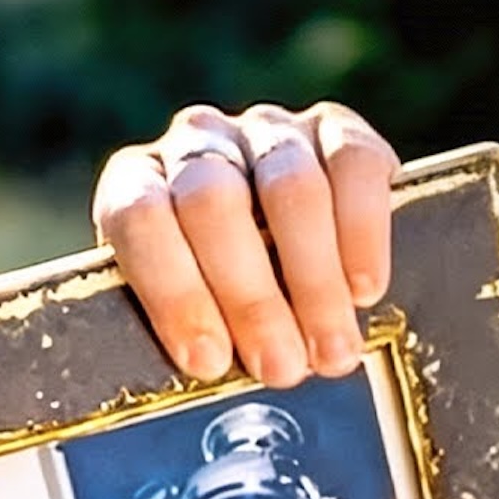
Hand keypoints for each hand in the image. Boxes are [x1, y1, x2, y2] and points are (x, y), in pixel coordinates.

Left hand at [91, 102, 399, 387]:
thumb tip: (207, 372)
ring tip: (330, 352)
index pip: (139, 218)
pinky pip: (352, 164)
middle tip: (280, 367)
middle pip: (215, 202)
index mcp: (134, 181)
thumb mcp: (178, 311)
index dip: (174, 292)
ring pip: (291, 187)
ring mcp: (265, 128)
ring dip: (314, 281)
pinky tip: (364, 291)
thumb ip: (181, 333)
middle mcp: (195, 141)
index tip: (207, 362)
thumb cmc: (211, 298)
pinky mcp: (334, 126)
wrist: (273, 249)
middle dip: (250, 297)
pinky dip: (362, 233)